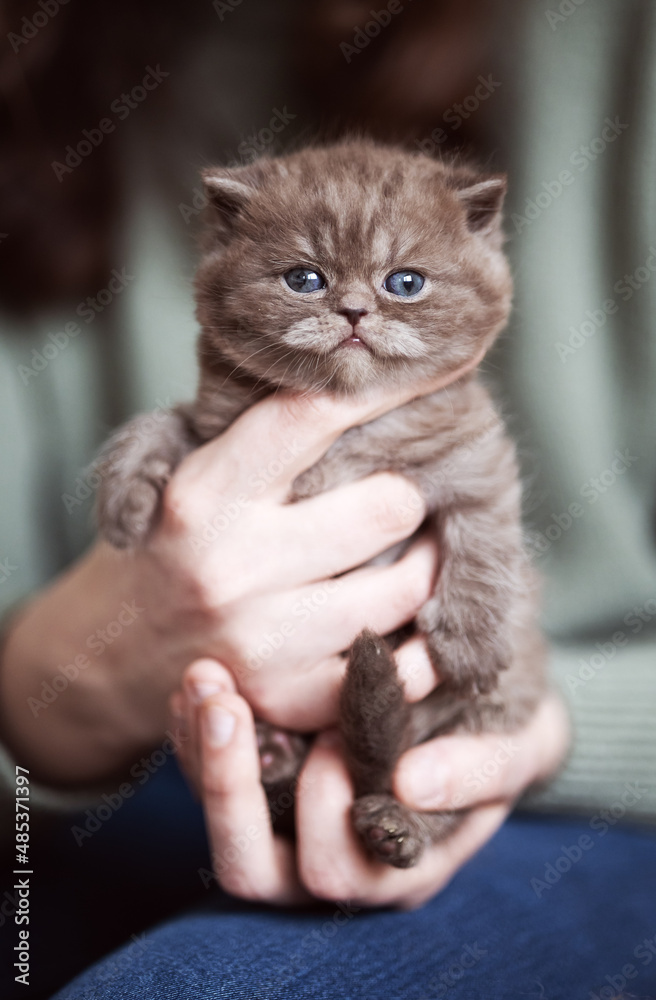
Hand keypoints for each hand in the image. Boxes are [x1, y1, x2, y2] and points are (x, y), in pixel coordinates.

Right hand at [1, 361, 479, 784]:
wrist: (109, 652)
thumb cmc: (165, 541)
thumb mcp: (175, 464)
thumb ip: (250, 424)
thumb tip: (351, 374)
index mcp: (204, 495)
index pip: (313, 418)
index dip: (383, 388)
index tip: (427, 368)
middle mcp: (233, 568)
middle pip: (389, 506)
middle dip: (402, 494)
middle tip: (396, 497)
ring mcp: (264, 641)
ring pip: (407, 587)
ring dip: (418, 565)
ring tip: (405, 554)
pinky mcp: (290, 698)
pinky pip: (395, 666)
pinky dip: (406, 642)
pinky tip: (391, 619)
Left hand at [172, 653, 569, 908]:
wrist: (486, 699)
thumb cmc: (503, 729)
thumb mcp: (515, 745)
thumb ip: (480, 769)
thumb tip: (411, 783)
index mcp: (395, 867)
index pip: (330, 870)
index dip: (321, 810)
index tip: (332, 734)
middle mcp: (333, 861)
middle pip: (249, 864)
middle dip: (229, 783)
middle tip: (225, 701)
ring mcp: (288, 825)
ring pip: (217, 819)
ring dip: (202, 749)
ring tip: (204, 676)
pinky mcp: (263, 781)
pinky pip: (207, 773)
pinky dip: (196, 728)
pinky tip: (204, 675)